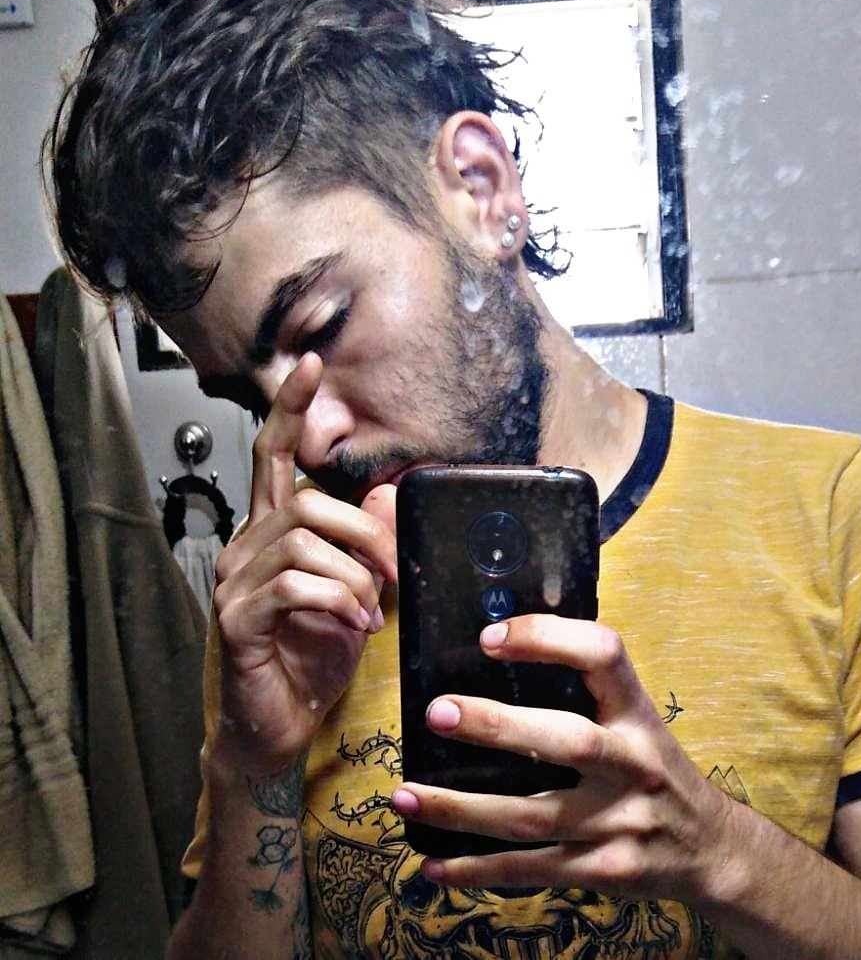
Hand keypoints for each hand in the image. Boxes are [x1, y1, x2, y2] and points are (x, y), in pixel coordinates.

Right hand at [210, 353, 397, 772]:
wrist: (277, 724)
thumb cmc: (311, 655)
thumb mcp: (355, 591)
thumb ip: (364, 545)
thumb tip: (383, 497)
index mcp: (273, 532)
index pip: (275, 456)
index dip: (292, 409)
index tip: (312, 365)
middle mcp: (247, 547)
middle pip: (308, 503)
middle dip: (367, 535)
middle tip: (395, 575)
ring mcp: (235, 582)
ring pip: (305, 542)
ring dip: (355, 577)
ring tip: (370, 612)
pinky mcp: (236, 619)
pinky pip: (295, 586)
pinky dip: (337, 602)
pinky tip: (353, 625)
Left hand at [391, 614, 733, 906]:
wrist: (712, 849)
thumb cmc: (656, 769)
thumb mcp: (639, 720)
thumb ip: (589, 694)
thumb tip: (498, 653)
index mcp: (638, 713)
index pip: (603, 655)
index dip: (548, 637)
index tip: (491, 636)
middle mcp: (632, 762)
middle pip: (565, 741)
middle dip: (496, 726)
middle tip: (437, 713)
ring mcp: (619, 822)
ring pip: (530, 816)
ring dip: (461, 808)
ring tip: (405, 796)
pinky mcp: (602, 870)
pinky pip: (530, 871)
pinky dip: (476, 871)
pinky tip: (433, 865)